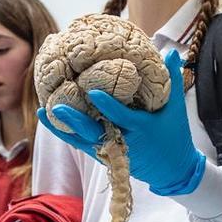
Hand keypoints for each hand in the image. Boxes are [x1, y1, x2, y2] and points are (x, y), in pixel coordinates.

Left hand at [44, 50, 205, 194]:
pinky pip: (80, 143)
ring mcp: (110, 149)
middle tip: (57, 107)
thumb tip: (170, 51)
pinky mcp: (103, 154)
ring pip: (82, 140)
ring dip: (63, 126)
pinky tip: (49, 118)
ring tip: (45, 111)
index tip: (92, 91)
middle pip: (94, 132)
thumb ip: (172, 80)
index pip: (120, 116)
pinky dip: (64, 132)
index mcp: (141, 128)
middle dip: (75, 121)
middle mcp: (122, 141)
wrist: (172, 170)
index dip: (106, 105)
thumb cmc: (174, 135)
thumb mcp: (176, 109)